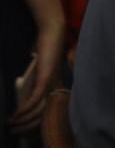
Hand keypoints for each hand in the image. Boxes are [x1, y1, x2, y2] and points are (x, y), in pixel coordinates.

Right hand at [8, 0, 65, 132]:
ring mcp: (51, 81)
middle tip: (14, 129)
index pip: (47, 108)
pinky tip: (18, 113)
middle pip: (44, 112)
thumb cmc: (45, 47)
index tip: (21, 125)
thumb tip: (22, 90)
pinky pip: (36, 97)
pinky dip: (27, 107)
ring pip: (40, 108)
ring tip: (12, 123)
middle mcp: (55, 84)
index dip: (35, 120)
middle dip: (28, 124)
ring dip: (25, 119)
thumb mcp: (37, 67)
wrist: (52, 32)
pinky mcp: (46, 76)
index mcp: (54, 83)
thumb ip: (32, 79)